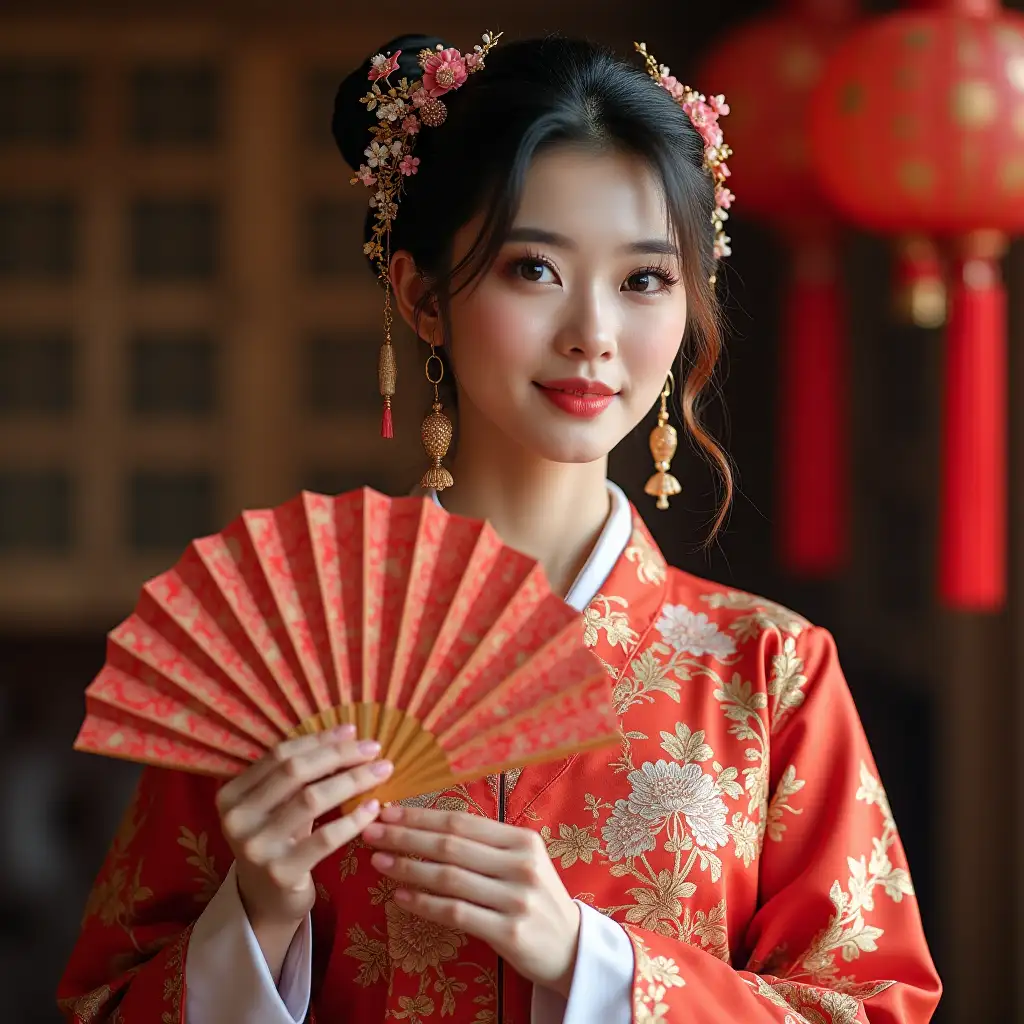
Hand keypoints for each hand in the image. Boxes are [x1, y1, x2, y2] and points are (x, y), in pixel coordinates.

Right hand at [215, 726, 391, 975]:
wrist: (266, 902)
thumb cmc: (278, 841)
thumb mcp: (277, 806)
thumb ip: (297, 774)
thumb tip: (347, 734)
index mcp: (231, 795)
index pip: (280, 755)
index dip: (319, 740)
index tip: (352, 731)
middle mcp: (237, 819)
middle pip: (295, 772)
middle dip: (339, 755)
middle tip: (373, 749)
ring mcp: (257, 847)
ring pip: (312, 799)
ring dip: (353, 780)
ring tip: (381, 771)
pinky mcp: (282, 872)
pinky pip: (326, 837)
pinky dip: (354, 818)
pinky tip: (374, 807)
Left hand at [363, 804, 581, 997]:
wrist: (570, 948)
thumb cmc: (535, 899)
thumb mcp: (520, 862)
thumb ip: (484, 845)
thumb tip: (426, 826)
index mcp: (522, 840)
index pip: (462, 822)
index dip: (421, 816)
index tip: (388, 811)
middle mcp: (520, 864)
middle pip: (451, 845)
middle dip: (406, 836)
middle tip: (371, 832)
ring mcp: (516, 898)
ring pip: (449, 877)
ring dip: (408, 867)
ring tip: (378, 862)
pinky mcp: (509, 932)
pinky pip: (456, 913)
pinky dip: (424, 903)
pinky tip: (400, 895)